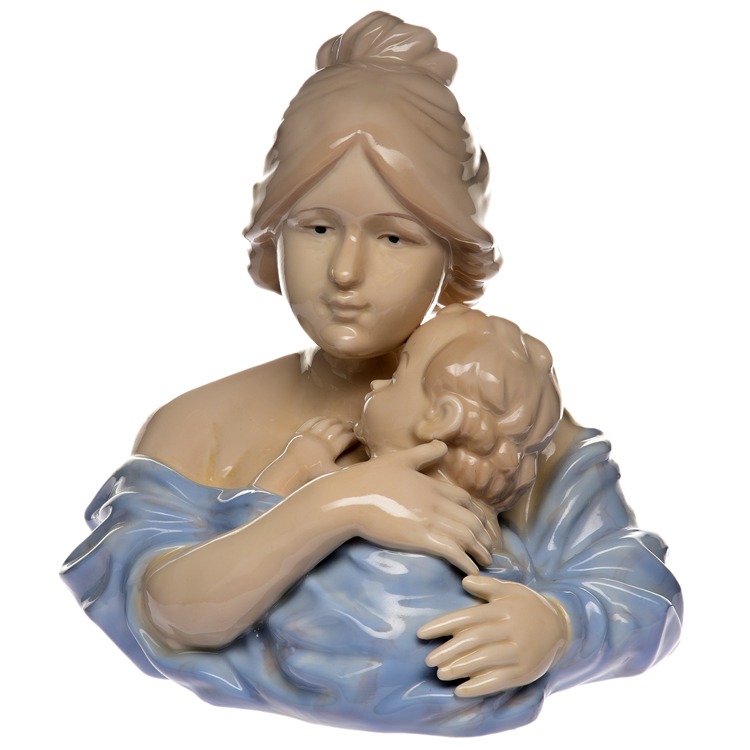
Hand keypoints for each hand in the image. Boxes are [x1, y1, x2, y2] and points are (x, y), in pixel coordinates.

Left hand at [288, 416, 358, 473]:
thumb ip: (346, 472)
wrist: (289, 473)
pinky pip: (312, 421)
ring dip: (334, 421)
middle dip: (346, 427)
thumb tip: (362, 471)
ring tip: (340, 422)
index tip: (359, 436)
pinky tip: (324, 419)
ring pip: (325, 422)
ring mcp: (310, 434)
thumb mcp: (331, 474)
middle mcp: (321, 439)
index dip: (354, 436)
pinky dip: (320, 418)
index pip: (346, 438)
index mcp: (330, 449)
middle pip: (337, 428)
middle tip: (352, 427)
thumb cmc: (311, 475)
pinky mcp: (300, 433)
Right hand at [323, 441, 494, 573]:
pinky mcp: (420, 538)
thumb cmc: (368, 478)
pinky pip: (453, 552)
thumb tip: (443, 444)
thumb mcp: (399, 459)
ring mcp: (429, 520)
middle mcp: (435, 502)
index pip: (465, 500)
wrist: (348, 498)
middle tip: (490, 549)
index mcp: (431, 485)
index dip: (476, 514)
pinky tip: (471, 572)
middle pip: (472, 520)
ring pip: (467, 536)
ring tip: (486, 563)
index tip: (481, 526)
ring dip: (481, 552)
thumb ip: (423, 453)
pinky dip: (466, 562)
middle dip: (485, 537)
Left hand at [417, 576, 567, 696]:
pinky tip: (461, 690)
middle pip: (474, 640)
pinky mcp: (525, 671)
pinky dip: (479, 686)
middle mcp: (511, 630)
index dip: (443, 625)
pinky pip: (499, 680)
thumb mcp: (511, 589)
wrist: (562, 627)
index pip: (467, 617)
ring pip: (485, 661)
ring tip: (440, 673)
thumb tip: (464, 580)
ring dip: (460, 669)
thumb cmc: (528, 605)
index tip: (422, 633)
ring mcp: (520, 652)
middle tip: (428, 659)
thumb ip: (487, 586)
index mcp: (504, 609)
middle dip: (448, 651)